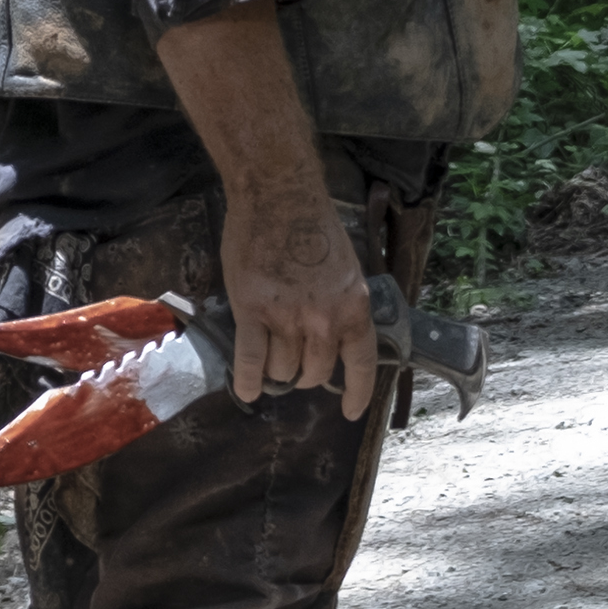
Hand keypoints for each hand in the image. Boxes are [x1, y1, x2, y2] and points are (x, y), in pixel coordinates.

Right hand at [219, 184, 376, 417]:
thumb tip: (333, 338)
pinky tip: (246, 390)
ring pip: (282, 369)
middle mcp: (324, 318)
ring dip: (276, 372)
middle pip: (315, 372)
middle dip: (306, 376)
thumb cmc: (314, 227)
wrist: (279, 197)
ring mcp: (287, 316)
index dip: (357, 393)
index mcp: (353, 306)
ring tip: (268, 363)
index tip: (351, 411)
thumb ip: (341, 306)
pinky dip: (247, 380)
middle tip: (295, 369)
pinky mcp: (252, 310)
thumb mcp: (345, 270)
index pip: (361, 364)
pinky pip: (250, 360)